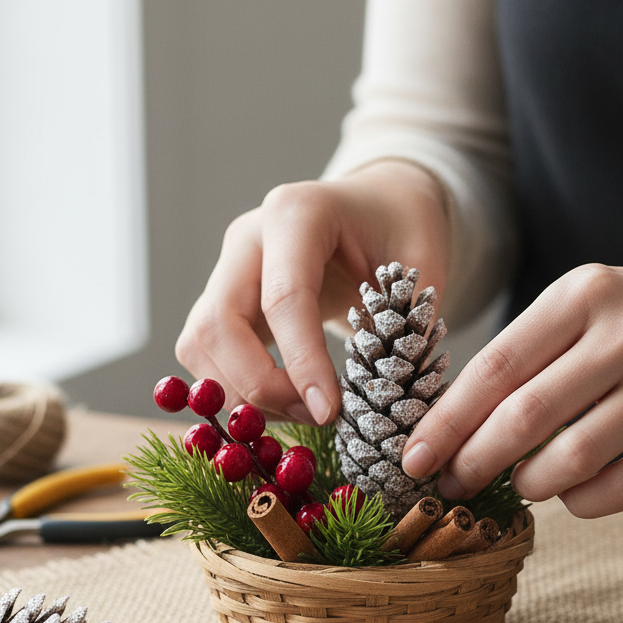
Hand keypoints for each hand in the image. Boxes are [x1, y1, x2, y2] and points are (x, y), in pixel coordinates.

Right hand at [175, 161, 449, 423]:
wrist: (375, 206)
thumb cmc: (400, 227)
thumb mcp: (423, 259)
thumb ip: (409, 318)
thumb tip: (387, 389)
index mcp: (297, 214)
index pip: (284, 298)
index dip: (302, 362)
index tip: (328, 411)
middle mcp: (247, 239)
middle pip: (219, 324)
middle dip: (260, 385)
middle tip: (314, 416)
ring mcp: (225, 269)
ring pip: (199, 345)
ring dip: (242, 393)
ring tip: (303, 412)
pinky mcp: (218, 301)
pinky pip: (203, 354)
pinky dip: (233, 389)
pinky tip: (282, 401)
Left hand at [402, 262, 622, 517]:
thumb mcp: (579, 310)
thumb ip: (522, 358)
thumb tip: (449, 429)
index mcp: (582, 295)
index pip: (496, 366)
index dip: (447, 420)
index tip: (413, 457)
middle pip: (527, 415)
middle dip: (475, 460)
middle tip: (449, 484)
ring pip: (574, 457)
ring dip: (529, 484)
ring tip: (517, 483)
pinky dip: (581, 502)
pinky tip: (568, 494)